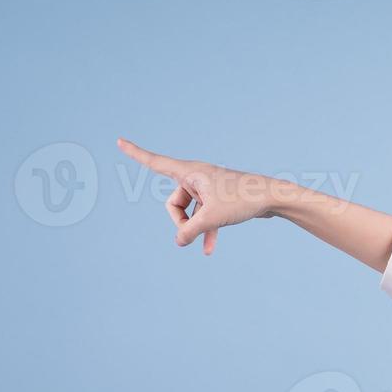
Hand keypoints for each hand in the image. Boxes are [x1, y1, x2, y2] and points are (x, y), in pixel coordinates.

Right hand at [116, 137, 284, 255]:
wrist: (273, 197)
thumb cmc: (244, 199)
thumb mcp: (213, 218)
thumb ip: (190, 231)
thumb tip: (179, 242)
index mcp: (190, 172)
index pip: (155, 162)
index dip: (136, 153)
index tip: (119, 141)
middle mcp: (196, 177)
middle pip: (174, 203)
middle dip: (181, 221)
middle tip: (194, 233)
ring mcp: (207, 189)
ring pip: (190, 213)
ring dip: (195, 229)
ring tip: (205, 245)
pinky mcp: (219, 200)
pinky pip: (205, 217)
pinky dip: (205, 231)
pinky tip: (208, 251)